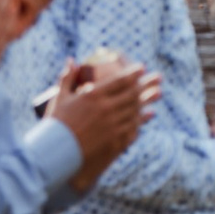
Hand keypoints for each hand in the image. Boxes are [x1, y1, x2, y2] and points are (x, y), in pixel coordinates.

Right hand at [50, 61, 158, 189]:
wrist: (56, 153)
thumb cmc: (56, 123)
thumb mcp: (60, 97)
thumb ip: (67, 77)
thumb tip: (72, 60)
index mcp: (94, 95)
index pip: (120, 80)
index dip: (133, 73)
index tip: (141, 67)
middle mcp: (107, 109)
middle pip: (133, 94)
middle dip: (148, 84)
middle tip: (158, 78)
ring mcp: (113, 126)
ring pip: (136, 111)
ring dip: (149, 100)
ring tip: (158, 93)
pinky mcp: (116, 142)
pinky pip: (134, 128)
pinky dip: (142, 120)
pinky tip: (148, 115)